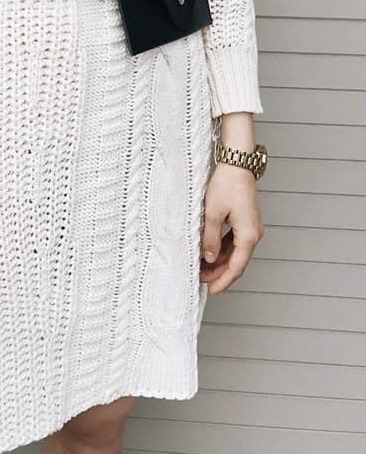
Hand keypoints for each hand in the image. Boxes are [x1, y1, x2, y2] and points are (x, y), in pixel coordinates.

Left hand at [200, 161, 264, 293]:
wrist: (237, 163)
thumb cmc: (227, 184)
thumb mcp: (212, 213)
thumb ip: (210, 238)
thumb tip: (208, 258)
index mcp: (249, 235)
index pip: (236, 267)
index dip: (223, 281)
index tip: (211, 291)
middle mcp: (254, 233)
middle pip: (236, 261)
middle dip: (218, 273)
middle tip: (200, 279)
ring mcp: (251, 227)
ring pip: (234, 252)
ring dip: (219, 260)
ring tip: (200, 266)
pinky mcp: (246, 220)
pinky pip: (234, 241)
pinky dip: (222, 248)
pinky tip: (209, 250)